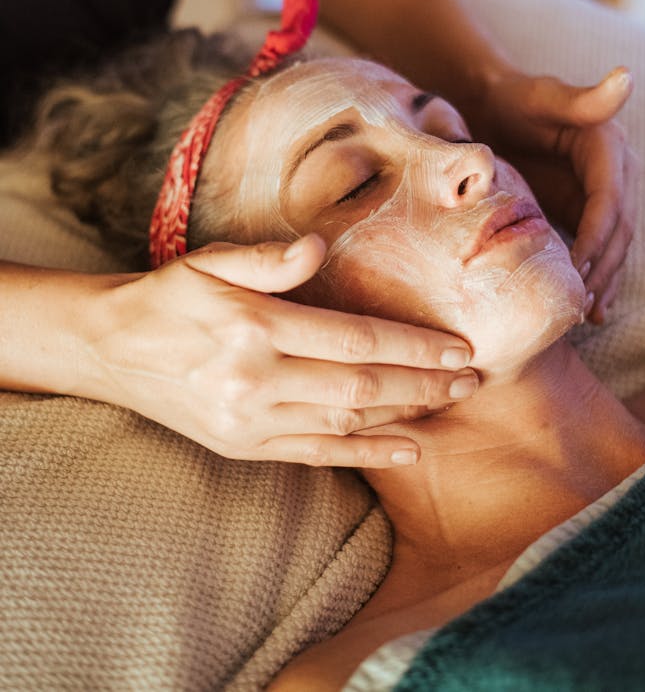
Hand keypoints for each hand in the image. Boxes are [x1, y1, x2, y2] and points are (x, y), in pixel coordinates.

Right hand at [81, 235, 475, 464]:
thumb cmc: (170, 296)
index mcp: (255, 329)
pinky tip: (406, 448)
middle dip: (424, 383)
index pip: (355, 340)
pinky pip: (317, 454)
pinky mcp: (245, 446)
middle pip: (362, 386)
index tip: (458, 346)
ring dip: (406, 414)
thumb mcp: (208, 261)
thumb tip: (320, 247)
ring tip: (451, 403)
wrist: (112, 350)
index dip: (413, 346)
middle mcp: (257, 382)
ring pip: (347, 422)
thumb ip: (266, 258)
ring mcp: (251, 422)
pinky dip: (366, 454)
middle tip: (474, 378)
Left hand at [482, 67, 637, 323]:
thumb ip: (583, 97)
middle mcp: (616, 173)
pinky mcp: (586, 211)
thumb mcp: (543, 96)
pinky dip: (597, 277)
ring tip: (585, 313)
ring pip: (613, 246)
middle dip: (602, 267)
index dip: (597, 236)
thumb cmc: (514, 99)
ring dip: (603, 280)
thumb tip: (628, 77)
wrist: (494, 107)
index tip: (577, 267)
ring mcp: (603, 195)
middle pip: (617, 230)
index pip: (610, 200)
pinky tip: (591, 310)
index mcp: (609, 148)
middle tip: (579, 301)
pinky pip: (598, 249)